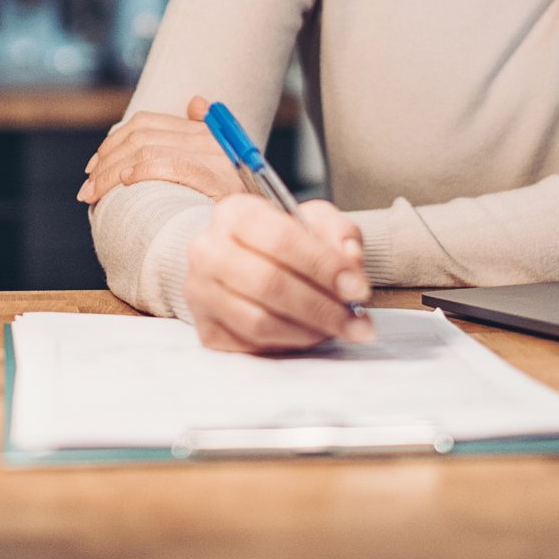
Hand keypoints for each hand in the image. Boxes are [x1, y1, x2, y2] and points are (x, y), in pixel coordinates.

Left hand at [77, 95, 240, 203]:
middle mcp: (208, 138)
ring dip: (111, 172)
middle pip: (140, 135)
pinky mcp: (214, 177)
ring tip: (94, 194)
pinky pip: (170, 165)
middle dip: (105, 160)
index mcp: (205, 132)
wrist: (261, 226)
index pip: (146, 123)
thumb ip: (202, 135)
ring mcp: (212, 156)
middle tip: (88, 186)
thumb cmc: (235, 203)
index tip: (94, 166)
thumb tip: (194, 102)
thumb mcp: (221, 166)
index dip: (113, 141)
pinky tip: (125, 184)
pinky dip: (142, 171)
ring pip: (146, 149)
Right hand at [185, 195, 372, 352]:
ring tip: (339, 329)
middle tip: (357, 322)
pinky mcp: (205, 329)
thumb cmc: (283, 241)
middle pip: (269, 284)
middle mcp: (208, 250)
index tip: (358, 289)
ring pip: (260, 321)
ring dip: (309, 331)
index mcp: (235, 213)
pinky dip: (289, 344)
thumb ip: (339, 233)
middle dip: (322, 308)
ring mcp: (201, 292)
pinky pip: (252, 345)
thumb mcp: (315, 222)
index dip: (324, 267)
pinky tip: (310, 334)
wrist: (241, 261)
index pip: (281, 239)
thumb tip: (351, 260)